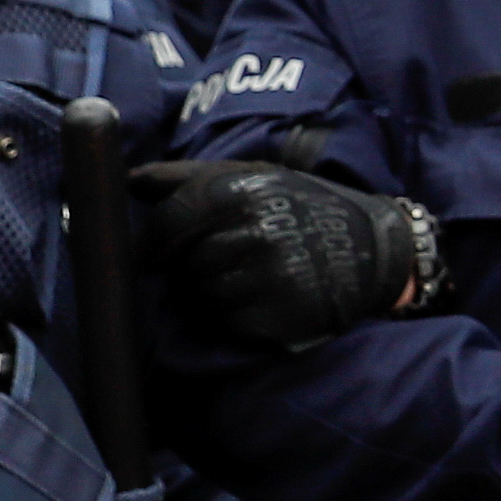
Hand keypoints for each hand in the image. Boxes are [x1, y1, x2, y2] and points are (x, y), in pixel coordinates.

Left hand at [133, 157, 435, 353]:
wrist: (373, 251)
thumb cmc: (303, 208)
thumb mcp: (255, 176)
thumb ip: (188, 176)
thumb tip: (128, 181)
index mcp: (242, 192)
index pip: (169, 222)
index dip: (154, 242)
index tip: (154, 253)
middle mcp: (254, 233)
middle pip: (182, 265)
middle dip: (193, 266)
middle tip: (227, 259)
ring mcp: (267, 279)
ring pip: (200, 297)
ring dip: (213, 293)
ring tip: (248, 278)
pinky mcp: (277, 319)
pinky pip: (225, 323)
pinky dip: (234, 317)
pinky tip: (262, 300)